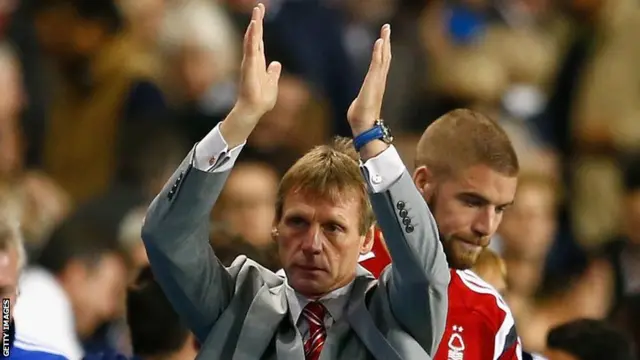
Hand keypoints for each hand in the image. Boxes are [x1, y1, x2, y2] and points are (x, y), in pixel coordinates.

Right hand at [234, 3, 281, 120]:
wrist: (254, 110)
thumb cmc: (261, 100)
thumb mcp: (272, 83)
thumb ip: (273, 73)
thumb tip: (276, 64)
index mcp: (258, 62)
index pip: (259, 41)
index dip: (260, 28)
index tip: (260, 14)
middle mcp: (253, 59)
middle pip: (255, 36)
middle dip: (257, 21)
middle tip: (258, 6)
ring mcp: (250, 62)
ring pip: (252, 39)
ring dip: (254, 25)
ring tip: (257, 11)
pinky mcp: (249, 66)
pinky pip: (250, 48)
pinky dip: (252, 36)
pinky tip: (254, 26)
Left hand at [347, 24, 391, 135]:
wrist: (364, 126)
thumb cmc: (360, 119)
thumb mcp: (359, 104)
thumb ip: (361, 101)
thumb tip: (357, 107)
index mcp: (376, 84)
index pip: (381, 64)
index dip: (383, 51)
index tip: (383, 39)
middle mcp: (379, 80)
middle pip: (385, 57)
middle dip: (386, 41)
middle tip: (387, 27)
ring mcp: (377, 81)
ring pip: (383, 57)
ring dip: (384, 42)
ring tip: (385, 29)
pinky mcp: (373, 82)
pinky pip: (377, 63)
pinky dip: (379, 52)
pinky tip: (380, 41)